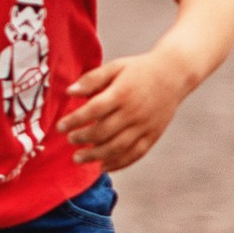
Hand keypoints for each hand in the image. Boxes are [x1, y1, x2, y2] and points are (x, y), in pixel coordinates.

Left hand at [59, 47, 190, 172]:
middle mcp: (133, 112)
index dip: (74, 121)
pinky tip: (102, 166)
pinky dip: (118, 163)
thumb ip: (92, 79)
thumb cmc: (139, 69)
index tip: (59, 127)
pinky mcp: (153, 136)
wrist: (174, 74)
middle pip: (103, 132)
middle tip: (69, 141)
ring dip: (95, 156)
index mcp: (122, 93)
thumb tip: (69, 92)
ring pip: (117, 147)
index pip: (93, 110)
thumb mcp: (116, 67)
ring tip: (78, 159)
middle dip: (82, 139)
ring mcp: (144, 126)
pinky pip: (134, 154)